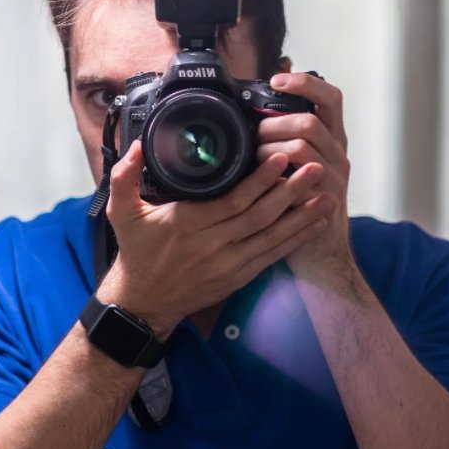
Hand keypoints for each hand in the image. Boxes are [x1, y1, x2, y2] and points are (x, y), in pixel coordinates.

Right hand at [98, 141, 332, 337]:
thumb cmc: (136, 252)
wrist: (143, 302)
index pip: (232, 201)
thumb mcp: (121, 213)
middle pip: (260, 216)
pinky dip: (296, 239)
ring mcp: (228, 264)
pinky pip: (273, 256)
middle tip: (315, 168)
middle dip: (291, 192)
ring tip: (327, 194)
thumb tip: (138, 146)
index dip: (259, 181)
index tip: (280, 159)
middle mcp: (212, 245)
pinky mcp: (238, 277)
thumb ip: (124, 177)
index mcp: (188, 224)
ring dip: (302, 216)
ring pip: (272, 237)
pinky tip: (316, 223)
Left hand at [257, 72, 351, 274]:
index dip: (305, 83)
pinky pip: (299, 178)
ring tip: (255, 160)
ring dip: (271, 148)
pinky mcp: (325, 200)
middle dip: (275, 124)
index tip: (277, 80)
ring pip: (302, 145)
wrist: (318, 252)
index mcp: (331, 138)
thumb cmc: (298, 203)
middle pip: (310, 120)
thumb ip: (283, 136)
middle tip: (255, 136)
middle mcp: (337, 153)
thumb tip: (254, 106)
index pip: (330, 96)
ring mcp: (334, 177)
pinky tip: (263, 180)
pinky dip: (276, 175)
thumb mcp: (296, 164)